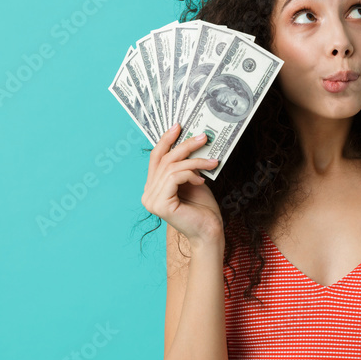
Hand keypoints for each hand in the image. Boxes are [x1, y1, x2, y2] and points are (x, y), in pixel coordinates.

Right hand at [141, 123, 222, 244]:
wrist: (209, 233)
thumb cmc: (203, 210)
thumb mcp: (193, 181)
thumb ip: (186, 166)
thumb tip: (190, 142)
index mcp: (153, 188)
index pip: (156, 158)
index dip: (166, 140)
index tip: (178, 126)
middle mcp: (148, 194)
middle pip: (163, 160)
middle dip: (184, 146)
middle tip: (203, 137)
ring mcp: (151, 200)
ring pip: (171, 167)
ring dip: (194, 161)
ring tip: (212, 162)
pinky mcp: (160, 204)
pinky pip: (174, 177)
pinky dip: (190, 174)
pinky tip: (201, 180)